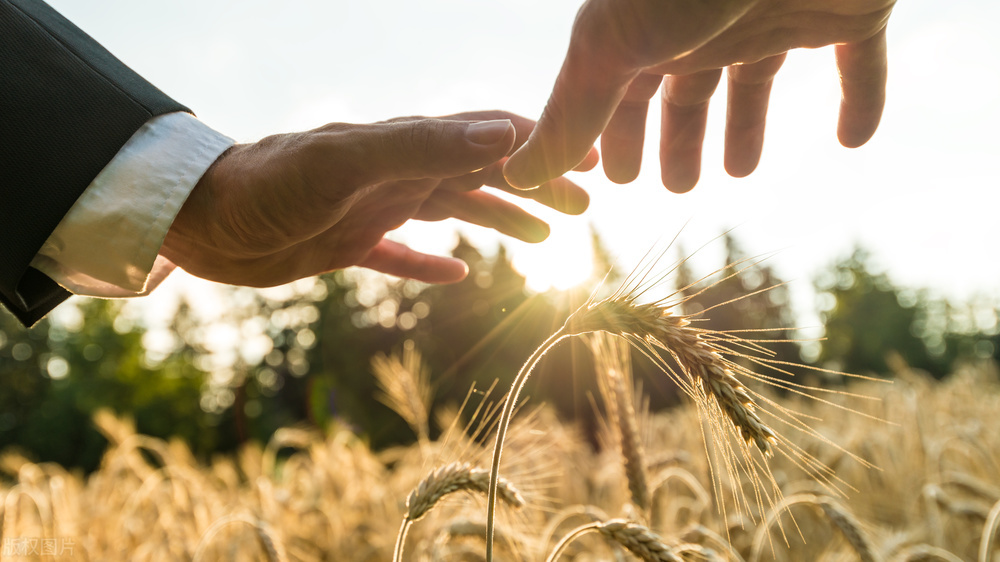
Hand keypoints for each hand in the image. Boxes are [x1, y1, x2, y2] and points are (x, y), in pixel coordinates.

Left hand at [161, 111, 592, 286]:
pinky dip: (432, 263)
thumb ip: (422, 145)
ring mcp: (373, 207)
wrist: (199, 221)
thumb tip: (502, 132)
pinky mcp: (348, 244)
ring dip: (499, 220)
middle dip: (533, 186)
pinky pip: (402, 255)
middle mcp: (395, 171)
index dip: (537, 144)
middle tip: (583, 205)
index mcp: (403, 144)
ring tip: (542, 237)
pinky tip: (456, 275)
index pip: (485, 136)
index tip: (586, 156)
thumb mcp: (348, 160)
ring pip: (452, 210)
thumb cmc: (267, 185)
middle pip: (481, 175)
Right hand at [503, 0, 895, 192]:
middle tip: (676, 188)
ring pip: (758, 81)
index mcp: (651, 29)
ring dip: (747, 127)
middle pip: (687, 89)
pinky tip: (852, 138)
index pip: (624, 94)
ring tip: (739, 171)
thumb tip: (515, 173)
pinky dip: (858, 100)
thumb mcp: (614, 50)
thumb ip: (572, 112)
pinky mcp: (848, 11)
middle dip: (677, 137)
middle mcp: (709, 21)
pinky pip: (857, 64)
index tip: (619, 181)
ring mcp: (776, 12)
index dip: (619, 137)